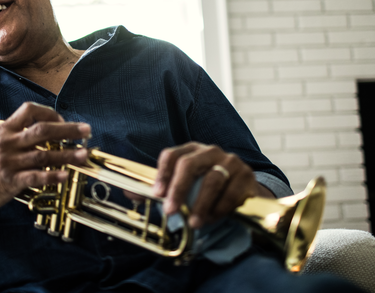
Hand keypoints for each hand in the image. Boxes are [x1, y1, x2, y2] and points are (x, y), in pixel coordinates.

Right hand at [0, 102, 89, 214]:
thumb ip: (17, 136)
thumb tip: (44, 132)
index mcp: (5, 130)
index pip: (30, 110)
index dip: (50, 113)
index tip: (64, 120)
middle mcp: (8, 143)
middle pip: (43, 130)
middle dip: (68, 130)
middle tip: (87, 131)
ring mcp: (9, 162)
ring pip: (44, 154)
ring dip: (67, 154)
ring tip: (84, 154)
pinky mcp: (9, 181)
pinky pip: (35, 176)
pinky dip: (52, 176)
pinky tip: (65, 175)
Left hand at [152, 142, 272, 228]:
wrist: (244, 190)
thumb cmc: (208, 187)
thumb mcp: (185, 186)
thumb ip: (159, 190)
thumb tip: (128, 193)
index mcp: (191, 151)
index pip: (172, 155)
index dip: (162, 174)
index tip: (157, 194)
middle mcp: (210, 151)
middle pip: (189, 165)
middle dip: (178, 189)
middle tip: (170, 211)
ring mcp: (230, 161)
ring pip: (212, 180)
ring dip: (201, 204)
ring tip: (194, 223)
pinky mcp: (246, 175)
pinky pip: (232, 192)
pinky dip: (220, 208)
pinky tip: (213, 219)